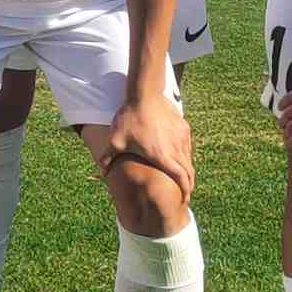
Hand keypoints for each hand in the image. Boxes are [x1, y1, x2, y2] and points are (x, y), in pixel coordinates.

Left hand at [99, 88, 195, 204]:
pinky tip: (178, 155)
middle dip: (189, 184)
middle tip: (185, 193)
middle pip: (189, 171)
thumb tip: (101, 172)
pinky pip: (186, 145)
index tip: (185, 198)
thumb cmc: (130, 118)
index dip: (185, 190)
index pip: (181, 178)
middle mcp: (176, 148)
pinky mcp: (183, 127)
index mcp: (162, 156)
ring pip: (189, 158)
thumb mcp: (115, 140)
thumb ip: (107, 158)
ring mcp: (181, 137)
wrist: (145, 94)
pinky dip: (185, 154)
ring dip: (187, 169)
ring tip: (182, 176)